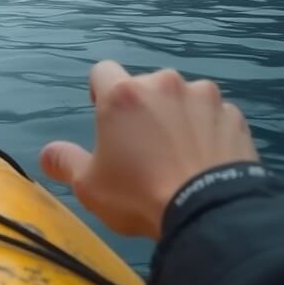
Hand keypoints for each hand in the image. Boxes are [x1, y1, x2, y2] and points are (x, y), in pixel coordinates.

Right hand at [39, 61, 258, 239]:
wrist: (210, 213)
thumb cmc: (139, 194)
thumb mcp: (88, 185)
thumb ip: (64, 162)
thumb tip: (48, 154)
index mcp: (123, 94)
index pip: (102, 71)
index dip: (101, 92)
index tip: (107, 119)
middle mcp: (164, 83)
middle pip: (146, 85)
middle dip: (143, 108)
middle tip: (144, 146)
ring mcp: (203, 97)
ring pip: (183, 98)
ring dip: (178, 116)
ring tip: (181, 154)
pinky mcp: (234, 116)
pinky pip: (214, 117)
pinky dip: (208, 131)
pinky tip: (207, 160)